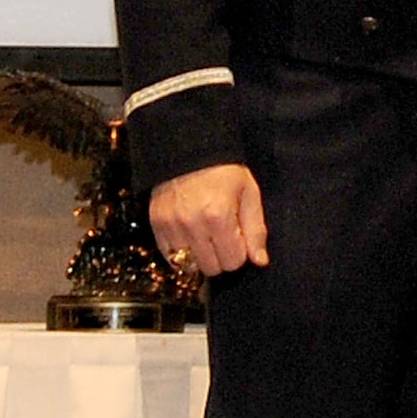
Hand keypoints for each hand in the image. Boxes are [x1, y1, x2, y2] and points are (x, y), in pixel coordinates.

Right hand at [148, 163, 268, 277]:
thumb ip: (256, 229)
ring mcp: (171, 226)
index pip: (233, 261)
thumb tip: (260, 261)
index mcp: (218, 216)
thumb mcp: (249, 193)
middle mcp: (192, 224)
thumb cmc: (224, 170)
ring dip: (201, 257)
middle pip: (211, 268)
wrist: (189, 150)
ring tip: (207, 237)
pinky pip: (169, 258)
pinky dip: (181, 254)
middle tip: (224, 237)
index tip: (239, 238)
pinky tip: (191, 237)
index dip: (240, 253)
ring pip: (189, 267)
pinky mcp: (156, 225)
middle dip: (222, 257)